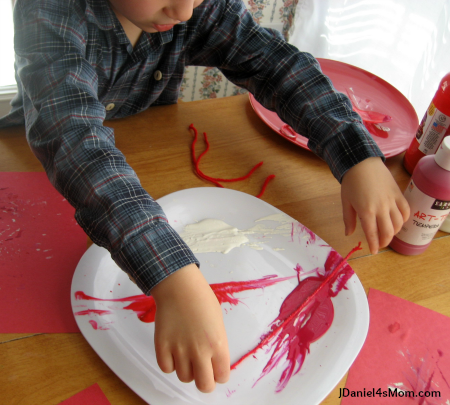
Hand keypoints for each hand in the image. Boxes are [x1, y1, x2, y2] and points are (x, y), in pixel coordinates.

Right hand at [151, 263, 229, 392]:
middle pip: (204, 386)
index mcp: (218, 344)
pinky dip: (170, 363)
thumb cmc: (201, 299)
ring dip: (186, 369)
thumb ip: (217, 346)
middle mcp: (200, 351)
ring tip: (186, 352)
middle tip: (202, 371)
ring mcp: (179, 350)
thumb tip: (213, 364)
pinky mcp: (162, 347)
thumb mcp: (218, 323)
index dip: (219, 374)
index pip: (222, 377)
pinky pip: (167, 368)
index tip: (215, 369)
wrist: (179, 286)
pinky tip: (173, 350)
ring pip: (184, 378)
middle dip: (205, 381)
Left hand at [341, 157, 409, 253]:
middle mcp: (381, 208)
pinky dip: (404, 219)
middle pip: (388, 231)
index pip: (372, 233)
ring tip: (388, 234)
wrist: (361, 162)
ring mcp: (392, 201)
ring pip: (399, 223)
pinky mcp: (398, 194)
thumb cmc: (351, 182)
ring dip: (394, 232)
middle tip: (380, 244)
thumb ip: (348, 219)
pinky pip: (406, 210)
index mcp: (366, 211)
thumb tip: (349, 234)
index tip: (374, 252)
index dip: (374, 245)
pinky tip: (397, 221)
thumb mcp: (346, 201)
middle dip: (385, 241)